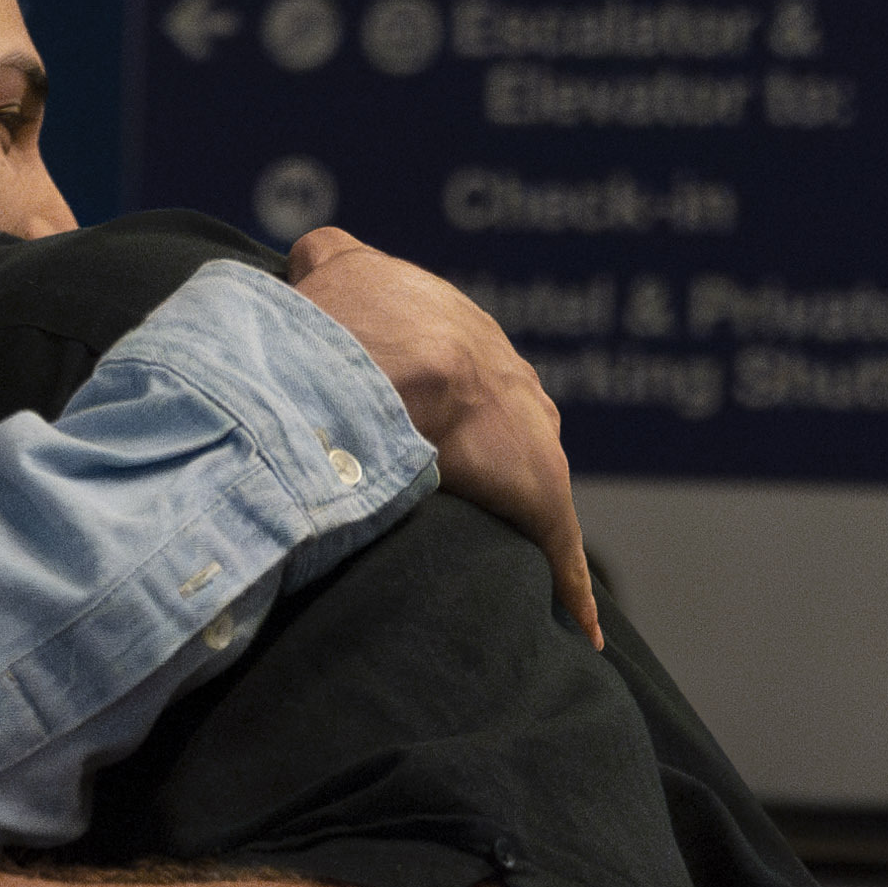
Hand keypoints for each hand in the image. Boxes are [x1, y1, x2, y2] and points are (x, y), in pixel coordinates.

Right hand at [284, 228, 599, 645]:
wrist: (393, 364)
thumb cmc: (355, 323)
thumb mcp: (334, 269)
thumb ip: (327, 260)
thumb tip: (305, 256)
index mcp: (464, 340)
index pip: (474, 372)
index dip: (454, 397)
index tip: (435, 423)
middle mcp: (510, 385)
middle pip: (514, 426)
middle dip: (494, 456)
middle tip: (458, 491)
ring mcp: (531, 440)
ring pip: (536, 484)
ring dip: (519, 519)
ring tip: (500, 565)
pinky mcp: (541, 497)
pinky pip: (561, 551)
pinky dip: (571, 588)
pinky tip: (582, 630)